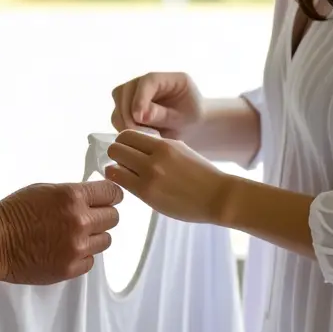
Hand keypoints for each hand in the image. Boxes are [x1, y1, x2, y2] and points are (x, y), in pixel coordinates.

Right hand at [0, 180, 122, 284]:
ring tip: (74, 235)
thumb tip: (97, 196)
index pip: (112, 193)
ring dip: (94, 237)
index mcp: (72, 196)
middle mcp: (79, 221)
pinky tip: (65, 249)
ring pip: (105, 240)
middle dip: (103, 216)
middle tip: (88, 218)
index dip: (112, 195)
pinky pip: (91, 260)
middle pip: (113, 218)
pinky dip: (82, 255)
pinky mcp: (70, 268)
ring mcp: (76, 247)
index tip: (110, 199)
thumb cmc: (15, 212)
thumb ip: (74, 194)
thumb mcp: (45, 190)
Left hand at [104, 129, 234, 225]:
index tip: (127, 149)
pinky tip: (128, 184)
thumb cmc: (201, 174)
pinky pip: (121, 183)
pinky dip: (119, 182)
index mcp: (164, 144)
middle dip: (116, 154)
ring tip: (124, 174)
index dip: (123, 141)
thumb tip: (134, 146)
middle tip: (122, 162)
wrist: (218, 196)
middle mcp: (154, 157)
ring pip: (114, 166)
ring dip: (115, 169)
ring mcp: (150, 176)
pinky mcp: (147, 194)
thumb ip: (157, 147)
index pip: (127, 134)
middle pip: (116, 148)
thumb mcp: (180, 150)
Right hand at [110, 72, 204, 139]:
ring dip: (123, 120)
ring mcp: (136, 93)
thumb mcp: (184, 119)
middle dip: (127, 112)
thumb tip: (139, 116)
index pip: (148, 81)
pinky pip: (117, 115)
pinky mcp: (128, 106)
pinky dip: (123, 127)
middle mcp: (148, 82)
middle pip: (126, 89)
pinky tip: (137, 136)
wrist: (191, 127)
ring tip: (139, 136)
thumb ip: (163, 115)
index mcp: (169, 79)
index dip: (140, 98)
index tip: (139, 117)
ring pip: (118, 102)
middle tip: (137, 132)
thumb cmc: (191, 119)